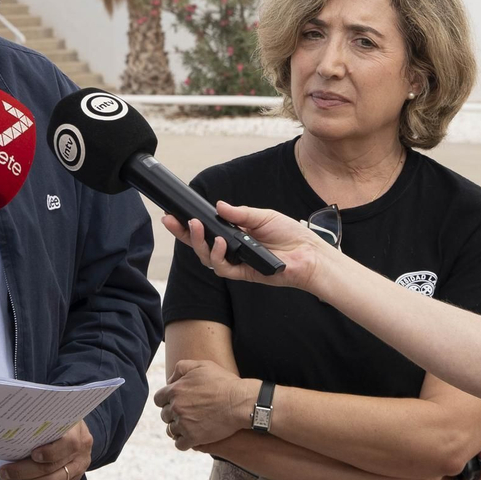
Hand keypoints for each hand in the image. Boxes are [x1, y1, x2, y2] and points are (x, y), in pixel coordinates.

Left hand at [0, 419, 92, 479]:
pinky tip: (26, 479)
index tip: (32, 454)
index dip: (49, 452)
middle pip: (53, 465)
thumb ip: (45, 422)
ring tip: (11, 476)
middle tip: (5, 471)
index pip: (67, 443)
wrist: (80, 433)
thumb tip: (15, 427)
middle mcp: (81, 450)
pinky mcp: (75, 477)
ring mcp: (79, 466)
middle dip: (26, 470)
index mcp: (77, 431)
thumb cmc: (63, 422)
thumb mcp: (59, 415)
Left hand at [153, 360, 256, 450]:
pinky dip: (183, 442)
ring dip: (178, 428)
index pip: (158, 399)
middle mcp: (176, 407)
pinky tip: (191, 437)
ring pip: (171, 430)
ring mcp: (184, 424)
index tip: (174, 402)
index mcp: (175, 390)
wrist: (239, 402)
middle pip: (165, 415)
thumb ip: (181, 368)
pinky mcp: (193, 438)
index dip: (166, 401)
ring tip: (189, 426)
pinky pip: (179, 444)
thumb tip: (170, 380)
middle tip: (186, 413)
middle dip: (173, 414)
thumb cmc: (222, 382)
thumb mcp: (201, 365)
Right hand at [161, 201, 329, 293]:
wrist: (308, 253)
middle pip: (200, 245)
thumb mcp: (263, 216)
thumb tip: (218, 206)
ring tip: (197, 227)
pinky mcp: (244, 273)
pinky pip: (223, 268)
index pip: (206, 230)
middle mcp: (232, 249)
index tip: (172, 214)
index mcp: (234, 234)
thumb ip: (239, 213)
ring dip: (198, 242)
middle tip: (175, 221)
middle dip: (183, 234)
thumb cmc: (290, 235)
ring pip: (207, 257)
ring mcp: (236, 262)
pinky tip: (220, 244)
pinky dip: (218, 255)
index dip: (187, 225)